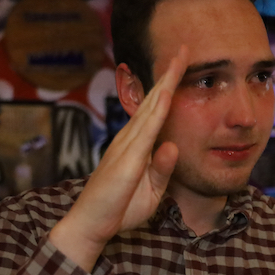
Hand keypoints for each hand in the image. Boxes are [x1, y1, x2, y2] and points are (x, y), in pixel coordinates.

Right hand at [49, 46, 188, 270]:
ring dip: (164, 84)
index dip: (168, 88)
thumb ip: (162, 170)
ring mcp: (126, 146)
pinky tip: (166, 94)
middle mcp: (129, 139)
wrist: (91, 224)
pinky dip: (156, 111)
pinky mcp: (127, 160)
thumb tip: (173, 146)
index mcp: (135, 145)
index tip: (182, 66)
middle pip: (152, 101)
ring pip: (149, 108)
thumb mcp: (151, 191)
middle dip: (168, 75)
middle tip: (183, 50)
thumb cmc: (119, 209)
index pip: (155, 111)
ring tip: (178, 60)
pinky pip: (146, 131)